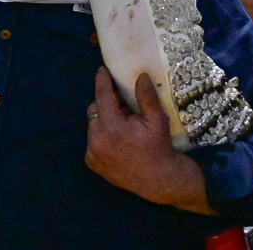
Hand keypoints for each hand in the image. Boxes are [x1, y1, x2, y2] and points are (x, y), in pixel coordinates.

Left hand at [85, 68, 214, 215]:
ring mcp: (93, 153)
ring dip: (104, 119)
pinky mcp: (92, 162)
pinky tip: (117, 138)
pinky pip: (93, 139)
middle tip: (124, 105)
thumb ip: (146, 96)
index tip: (102, 70)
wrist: (160, 181)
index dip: (102, 81)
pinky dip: (102, 134)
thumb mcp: (157, 119)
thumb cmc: (159, 148)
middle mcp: (97, 140)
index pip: (102, 96)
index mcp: (112, 127)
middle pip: (95, 109)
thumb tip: (140, 75)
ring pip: (93, 124)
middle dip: (106, 102)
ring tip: (123, 123)